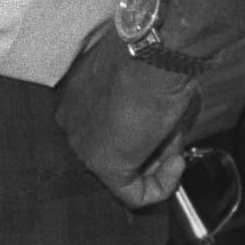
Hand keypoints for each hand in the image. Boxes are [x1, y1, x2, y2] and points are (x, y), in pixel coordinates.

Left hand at [54, 30, 201, 209]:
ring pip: (125, 170)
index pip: (104, 125)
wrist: (153, 50)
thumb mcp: (141, 77)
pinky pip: (133, 194)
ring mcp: (83, 142)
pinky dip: (161, 186)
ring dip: (159, 159)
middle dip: (149, 146)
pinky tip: (175, 162)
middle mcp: (69, 118)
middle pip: (114, 149)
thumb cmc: (151, 51)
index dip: (140, 129)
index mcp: (73, 93)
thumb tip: (158, 124)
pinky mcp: (104, 164)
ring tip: (173, 131)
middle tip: (171, 131)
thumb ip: (138, 101)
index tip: (162, 121)